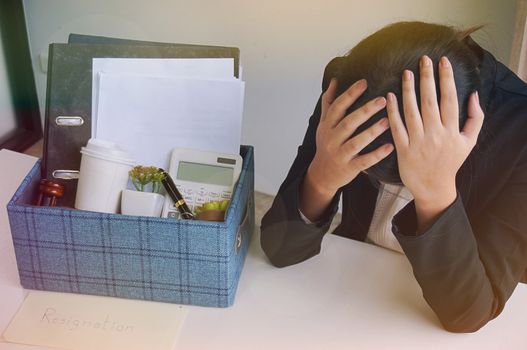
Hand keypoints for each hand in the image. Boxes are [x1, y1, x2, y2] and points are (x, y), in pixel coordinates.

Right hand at [307, 78, 393, 197]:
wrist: (321, 175)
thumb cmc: (326, 145)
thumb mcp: (324, 124)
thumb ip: (329, 103)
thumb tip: (335, 80)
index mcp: (327, 126)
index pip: (337, 107)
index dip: (350, 94)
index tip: (364, 82)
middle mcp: (332, 139)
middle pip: (348, 123)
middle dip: (365, 111)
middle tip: (383, 99)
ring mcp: (340, 154)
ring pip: (356, 142)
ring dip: (372, 132)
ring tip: (387, 121)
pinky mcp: (349, 168)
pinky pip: (364, 162)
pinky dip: (376, 155)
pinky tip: (389, 147)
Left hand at [386, 55, 483, 230]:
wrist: (434, 187)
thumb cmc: (451, 162)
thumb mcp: (469, 141)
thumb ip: (475, 118)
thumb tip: (474, 94)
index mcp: (452, 130)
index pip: (449, 99)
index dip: (446, 79)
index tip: (442, 61)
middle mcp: (435, 134)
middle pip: (430, 101)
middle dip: (427, 78)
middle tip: (423, 59)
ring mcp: (418, 142)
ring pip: (411, 111)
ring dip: (408, 90)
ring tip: (406, 73)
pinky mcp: (403, 149)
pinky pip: (396, 127)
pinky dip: (392, 112)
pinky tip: (389, 96)